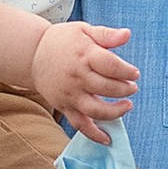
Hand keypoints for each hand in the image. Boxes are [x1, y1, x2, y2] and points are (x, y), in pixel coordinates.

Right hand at [31, 19, 136, 141]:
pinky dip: (93, 134)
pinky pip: (80, 124)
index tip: (134, 73)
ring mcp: (70, 94)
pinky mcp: (65, 106)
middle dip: (124, 90)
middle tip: (132, 87)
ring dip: (115, 112)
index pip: (111, 66)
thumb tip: (127, 34)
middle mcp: (77, 77)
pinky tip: (107, 138)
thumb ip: (107, 34)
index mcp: (84, 55)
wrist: (33, 54)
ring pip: (95, 110)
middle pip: (106, 88)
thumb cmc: (62, 41)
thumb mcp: (84, 30)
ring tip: (127, 106)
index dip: (127, 72)